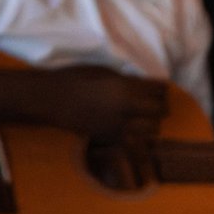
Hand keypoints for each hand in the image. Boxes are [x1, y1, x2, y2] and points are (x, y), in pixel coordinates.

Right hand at [0, 66, 168, 138]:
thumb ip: (128, 81)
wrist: (52, 99)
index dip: (161, 88)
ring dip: (153, 122)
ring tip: (145, 117)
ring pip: (153, 128)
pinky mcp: (111, 138)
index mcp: (125, 87)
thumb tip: (146, 87)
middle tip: (155, 102)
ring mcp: (119, 125)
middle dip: (161, 105)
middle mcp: (126, 107)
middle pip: (161, 109)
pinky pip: (136, 141)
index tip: (159, 87)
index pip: (159, 89)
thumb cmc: (76, 79)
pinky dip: (140, 136)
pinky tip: (134, 129)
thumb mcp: (105, 72)